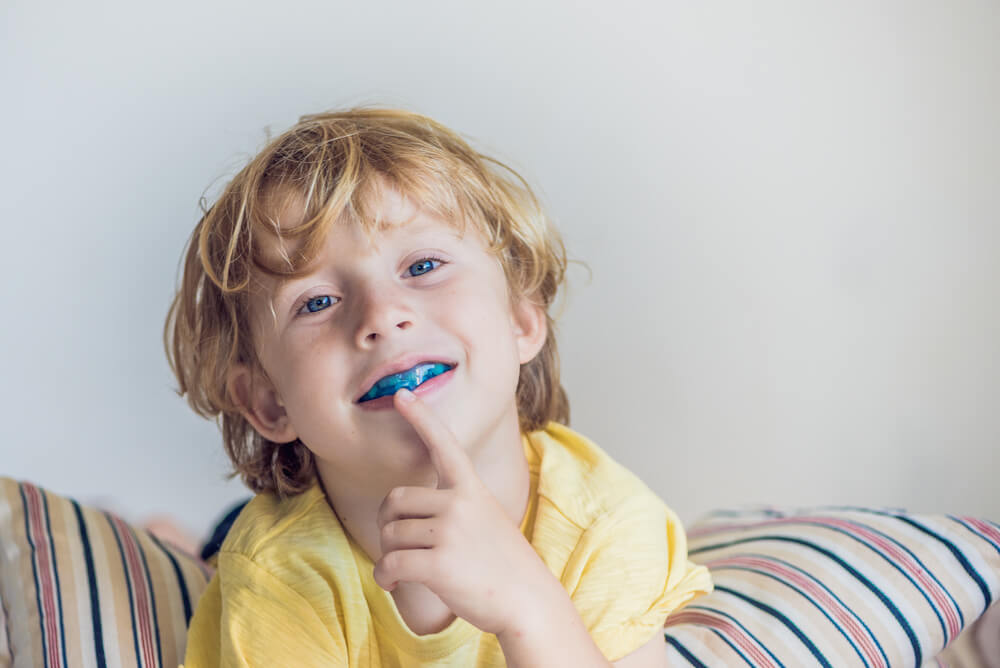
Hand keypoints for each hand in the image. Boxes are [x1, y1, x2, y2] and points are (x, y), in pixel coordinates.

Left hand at [372, 388, 554, 635]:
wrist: (529, 601)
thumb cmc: (504, 565)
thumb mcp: (488, 519)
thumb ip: (456, 507)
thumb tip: (407, 514)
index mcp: (472, 488)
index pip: (444, 444)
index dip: (421, 418)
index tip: (402, 394)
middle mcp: (459, 503)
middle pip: (394, 500)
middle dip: (389, 524)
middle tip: (399, 545)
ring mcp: (450, 531)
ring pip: (389, 534)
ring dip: (388, 555)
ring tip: (403, 571)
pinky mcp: (438, 563)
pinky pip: (390, 563)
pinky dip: (385, 576)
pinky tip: (394, 583)